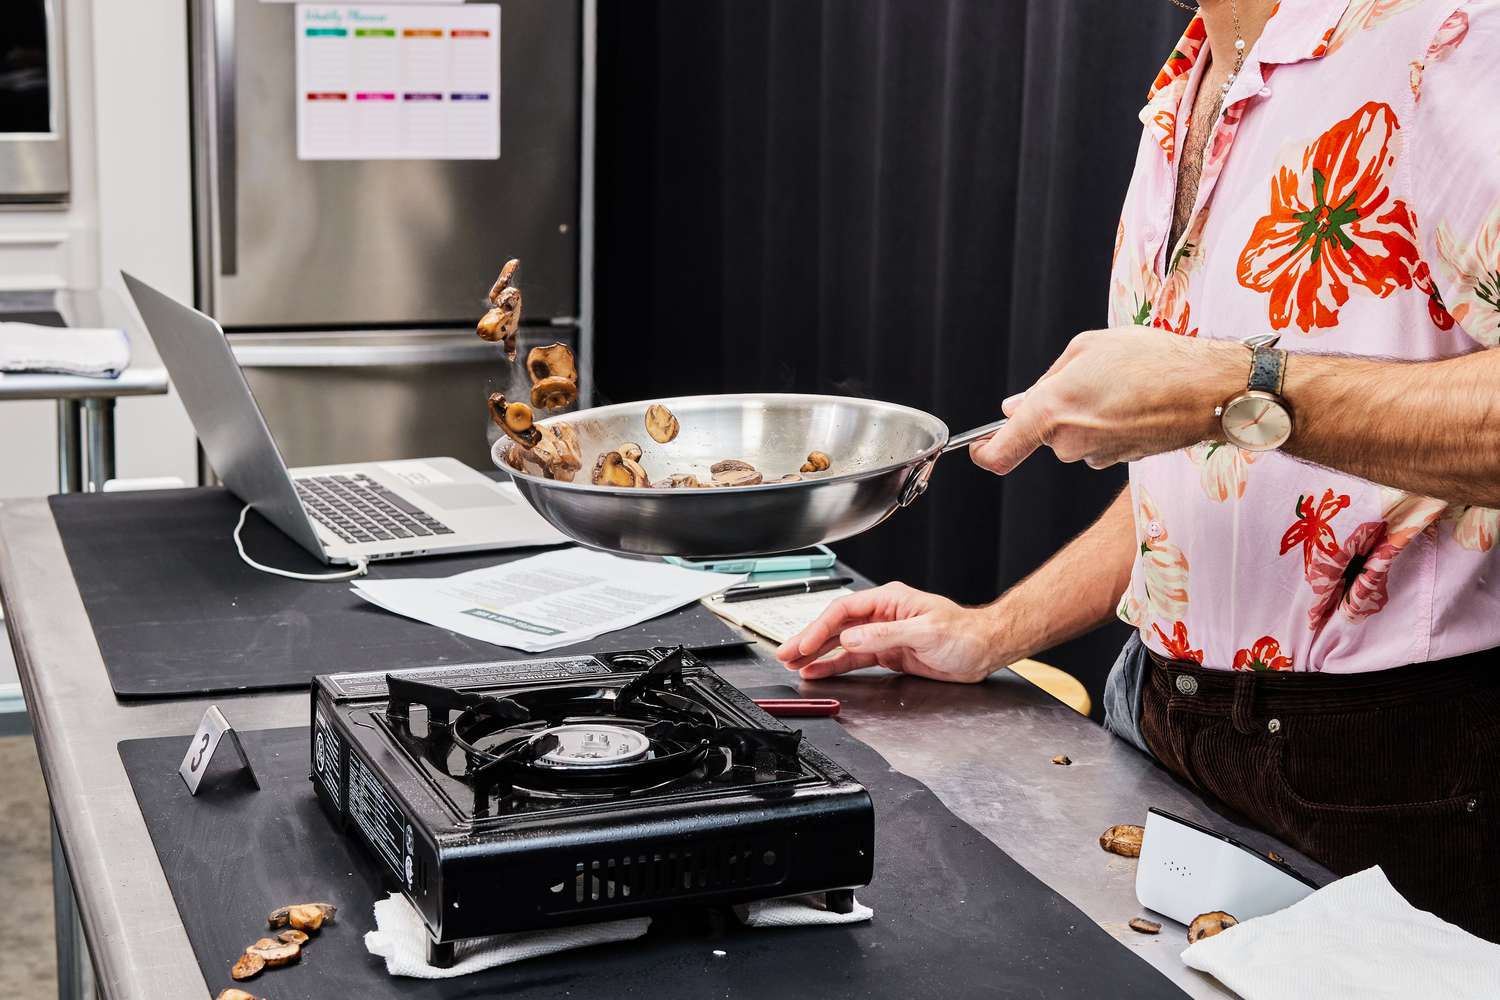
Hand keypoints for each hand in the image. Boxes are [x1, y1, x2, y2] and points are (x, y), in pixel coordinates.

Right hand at [773, 582, 1004, 682]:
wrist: (984, 649)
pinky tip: (818, 670)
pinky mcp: (888, 654)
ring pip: (841, 643)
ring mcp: (883, 635)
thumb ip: (886, 635)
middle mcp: (882, 615)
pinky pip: (854, 659)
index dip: (819, 627)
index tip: (803, 644)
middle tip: (785, 653)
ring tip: (793, 663)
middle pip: (836, 626)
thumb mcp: (926, 631)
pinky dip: (834, 665)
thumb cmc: (964, 633)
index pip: (844, 611)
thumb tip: (853, 638)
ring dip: (817, 653)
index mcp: (889, 600)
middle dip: (809, 639)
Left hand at [969, 327, 1242, 473]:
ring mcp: (1097, 456)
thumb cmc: (1150, 359)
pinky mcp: (1122, 460)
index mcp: (1050, 412)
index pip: (1000, 453)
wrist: (1209, 389)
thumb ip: (1046, 381)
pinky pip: (1101, 442)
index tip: (979, 447)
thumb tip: (1016, 404)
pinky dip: (1110, 423)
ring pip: (1074, 437)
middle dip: (1056, 409)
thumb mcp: (1087, 348)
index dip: (984, 452)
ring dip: (1087, 413)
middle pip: (1045, 433)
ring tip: (1121, 384)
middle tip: (1089, 376)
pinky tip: (1137, 400)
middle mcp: (1069, 442)